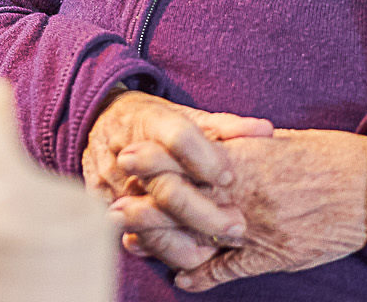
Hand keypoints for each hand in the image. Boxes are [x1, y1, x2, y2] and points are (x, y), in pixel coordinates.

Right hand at [81, 90, 271, 270]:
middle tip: (237, 225)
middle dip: (205, 213)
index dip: (207, 159)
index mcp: (150, 121)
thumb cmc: (154, 121)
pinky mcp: (103, 205)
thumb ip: (225, 126)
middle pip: (167, 188)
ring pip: (151, 221)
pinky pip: (135, 235)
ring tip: (217, 247)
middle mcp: (128, 152)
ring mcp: (113, 182)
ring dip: (187, 239)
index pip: (179, 138)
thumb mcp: (186, 114)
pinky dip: (164, 248)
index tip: (229, 178)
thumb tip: (265, 131)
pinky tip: (191, 252)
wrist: (101, 123)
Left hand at [110, 128, 366, 290]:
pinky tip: (183, 278)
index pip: (187, 160)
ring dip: (163, 240)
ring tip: (132, 238)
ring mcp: (258, 228)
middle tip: (113, 204)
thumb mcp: (277, 142)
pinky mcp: (273, 255)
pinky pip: (229, 269)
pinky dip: (203, 276)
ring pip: (198, 237)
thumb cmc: (326, 156)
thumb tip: (209, 142)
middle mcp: (245, 194)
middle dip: (145, 203)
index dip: (154, 159)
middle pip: (182, 200)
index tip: (126, 154)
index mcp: (246, 159)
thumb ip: (240, 145)